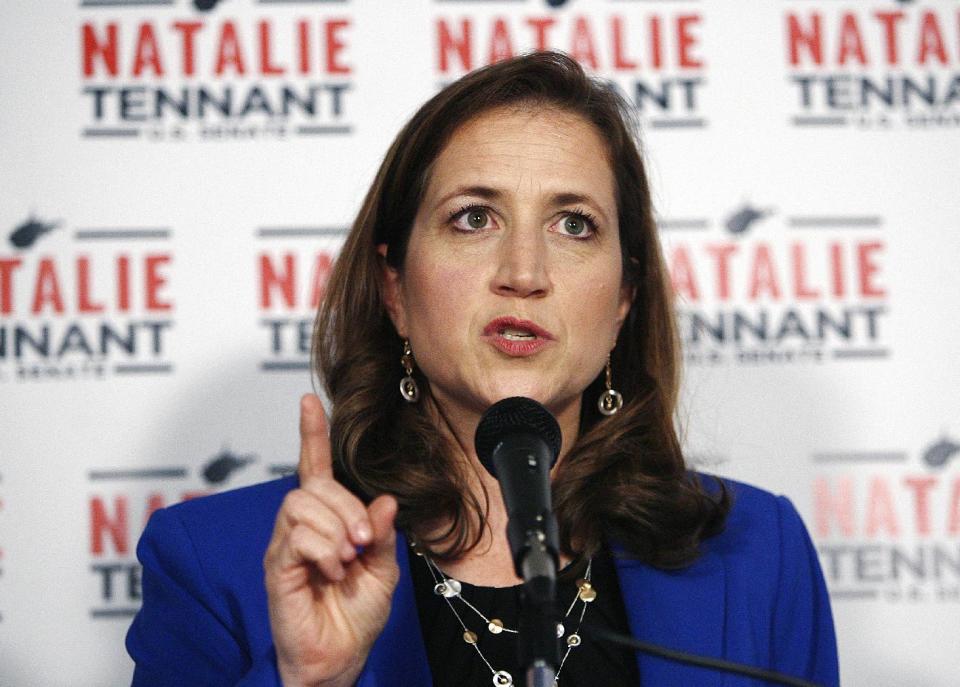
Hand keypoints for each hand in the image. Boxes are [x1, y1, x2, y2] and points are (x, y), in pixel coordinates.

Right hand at [264, 394, 398, 686]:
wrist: (342, 657)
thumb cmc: (357, 615)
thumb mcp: (384, 569)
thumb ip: (382, 533)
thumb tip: (385, 500)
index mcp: (328, 522)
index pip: (315, 468)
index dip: (312, 435)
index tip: (309, 402)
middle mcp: (302, 528)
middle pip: (314, 485)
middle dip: (346, 507)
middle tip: (365, 542)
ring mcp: (286, 546)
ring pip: (302, 503)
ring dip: (335, 528)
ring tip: (348, 559)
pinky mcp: (277, 567)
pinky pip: (296, 535)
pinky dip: (322, 549)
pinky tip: (333, 570)